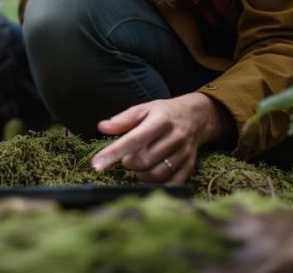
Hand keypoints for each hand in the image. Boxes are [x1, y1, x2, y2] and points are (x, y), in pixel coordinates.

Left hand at [89, 93, 230, 183]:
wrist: (196, 117)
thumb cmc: (164, 113)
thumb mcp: (143, 109)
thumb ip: (123, 120)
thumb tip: (102, 127)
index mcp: (161, 120)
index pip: (134, 140)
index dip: (114, 153)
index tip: (96, 164)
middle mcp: (174, 137)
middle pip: (144, 160)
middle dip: (129, 162)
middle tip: (127, 157)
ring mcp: (184, 153)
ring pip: (156, 174)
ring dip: (141, 174)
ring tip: (138, 164)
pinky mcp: (189, 166)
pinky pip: (171, 184)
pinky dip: (157, 183)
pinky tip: (151, 173)